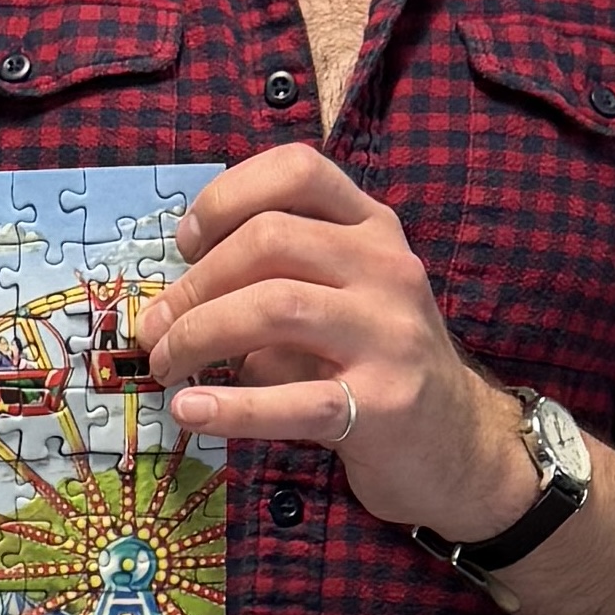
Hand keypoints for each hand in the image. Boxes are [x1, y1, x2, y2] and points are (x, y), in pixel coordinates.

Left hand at [136, 143, 536, 539]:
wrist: (458, 443)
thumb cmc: (377, 363)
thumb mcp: (340, 299)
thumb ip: (276, 279)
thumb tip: (175, 297)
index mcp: (372, 229)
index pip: (297, 172)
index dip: (227, 198)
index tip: (188, 243)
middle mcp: (387, 269)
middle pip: (269, 240)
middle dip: (194, 285)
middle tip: (156, 329)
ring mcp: (390, 335)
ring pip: (274, 307)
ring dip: (198, 335)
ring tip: (165, 367)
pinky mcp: (383, 405)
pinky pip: (293, 400)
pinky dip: (229, 407)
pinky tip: (191, 411)